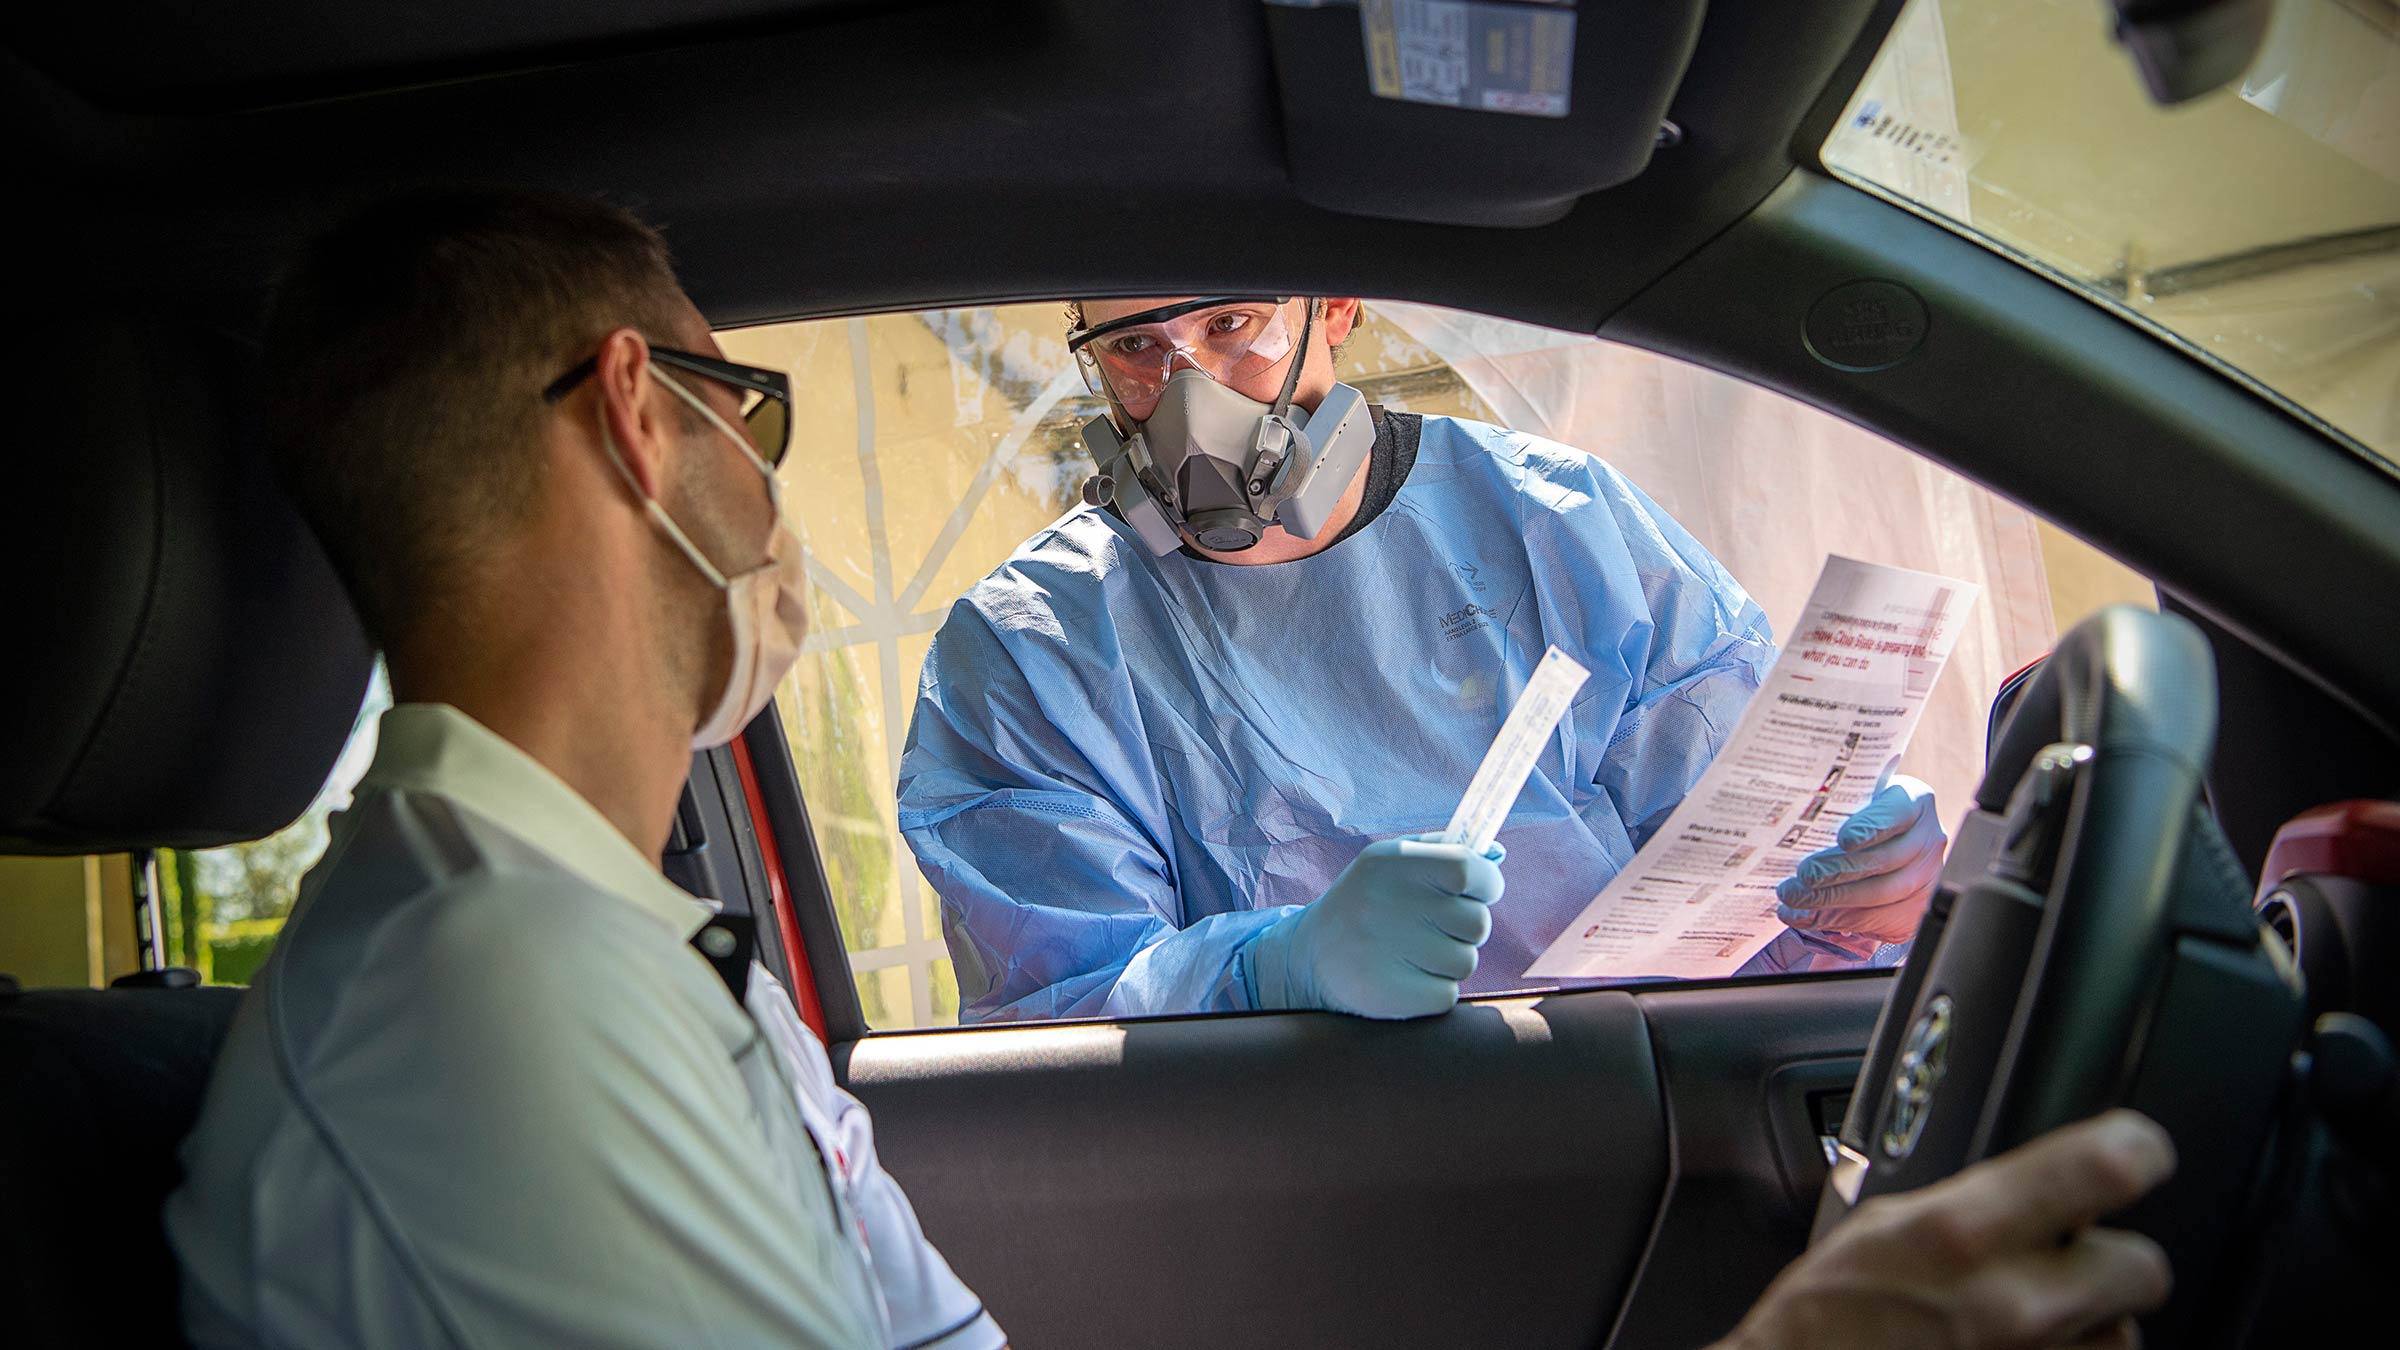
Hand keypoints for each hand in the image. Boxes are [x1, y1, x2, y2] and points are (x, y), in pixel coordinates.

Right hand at [1241, 836, 1504, 1018]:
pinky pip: (1447, 995)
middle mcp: (1386, 902)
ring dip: (1449, 961)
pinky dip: (1435, 990)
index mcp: (1392, 863)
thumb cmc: (1368, 903)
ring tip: (1415, 954)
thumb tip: (1498, 854)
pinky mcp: (1388, 993)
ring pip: (1465, 962)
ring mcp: (1384, 950)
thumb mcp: (1394, 863)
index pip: (1467, 869)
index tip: (1479, 893)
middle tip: (1435, 928)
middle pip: (1476, 922)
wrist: (1311, 957)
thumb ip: (1445, 851)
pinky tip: (1407, 978)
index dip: (1486, 884)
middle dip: (1466, 929)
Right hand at [1717, 1110, 2175, 1349]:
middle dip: (2112, 1260)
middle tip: (2070, 1261)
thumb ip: (1974, 1202)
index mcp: (1964, 1232)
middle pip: (2143, 1268)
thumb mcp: (1884, 1224)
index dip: (2136, 1149)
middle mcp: (2012, 1303)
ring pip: (2124, 1337)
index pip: (2107, 1166)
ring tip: (2028, 1323)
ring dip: (2091, 1326)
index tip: (2139, 1149)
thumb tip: (2045, 1187)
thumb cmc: (1822, 1321)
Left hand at [1775, 776, 1944, 946]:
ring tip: (1794, 897)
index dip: (1872, 826)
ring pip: (1882, 894)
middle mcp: (1926, 839)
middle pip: (1887, 859)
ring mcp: (1925, 876)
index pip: (1897, 813)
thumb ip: (1834, 807)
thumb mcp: (1853, 800)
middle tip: (1805, 874)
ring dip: (1832, 899)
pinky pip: (1875, 920)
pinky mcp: (1913, 908)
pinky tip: (1803, 915)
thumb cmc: (1858, 815)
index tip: (1845, 839)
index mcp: (1912, 802)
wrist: (1881, 843)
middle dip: (1840, 870)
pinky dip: (1833, 919)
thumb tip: (1792, 824)